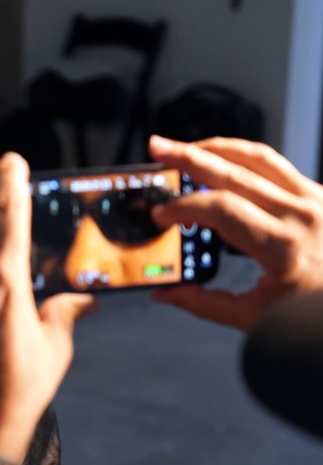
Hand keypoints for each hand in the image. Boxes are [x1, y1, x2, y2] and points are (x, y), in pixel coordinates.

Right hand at [148, 135, 322, 330]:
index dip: (184, 207)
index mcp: (283, 248)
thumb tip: (167, 293)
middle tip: (158, 149)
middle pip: (233, 173)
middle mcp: (300, 216)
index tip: (161, 215)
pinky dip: (242, 156)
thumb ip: (206, 304)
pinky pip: (275, 164)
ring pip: (256, 157)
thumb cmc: (313, 311)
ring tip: (185, 148)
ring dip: (215, 148)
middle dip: (188, 158)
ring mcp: (313, 200)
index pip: (222, 210)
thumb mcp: (258, 316)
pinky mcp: (318, 194)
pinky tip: (221, 158)